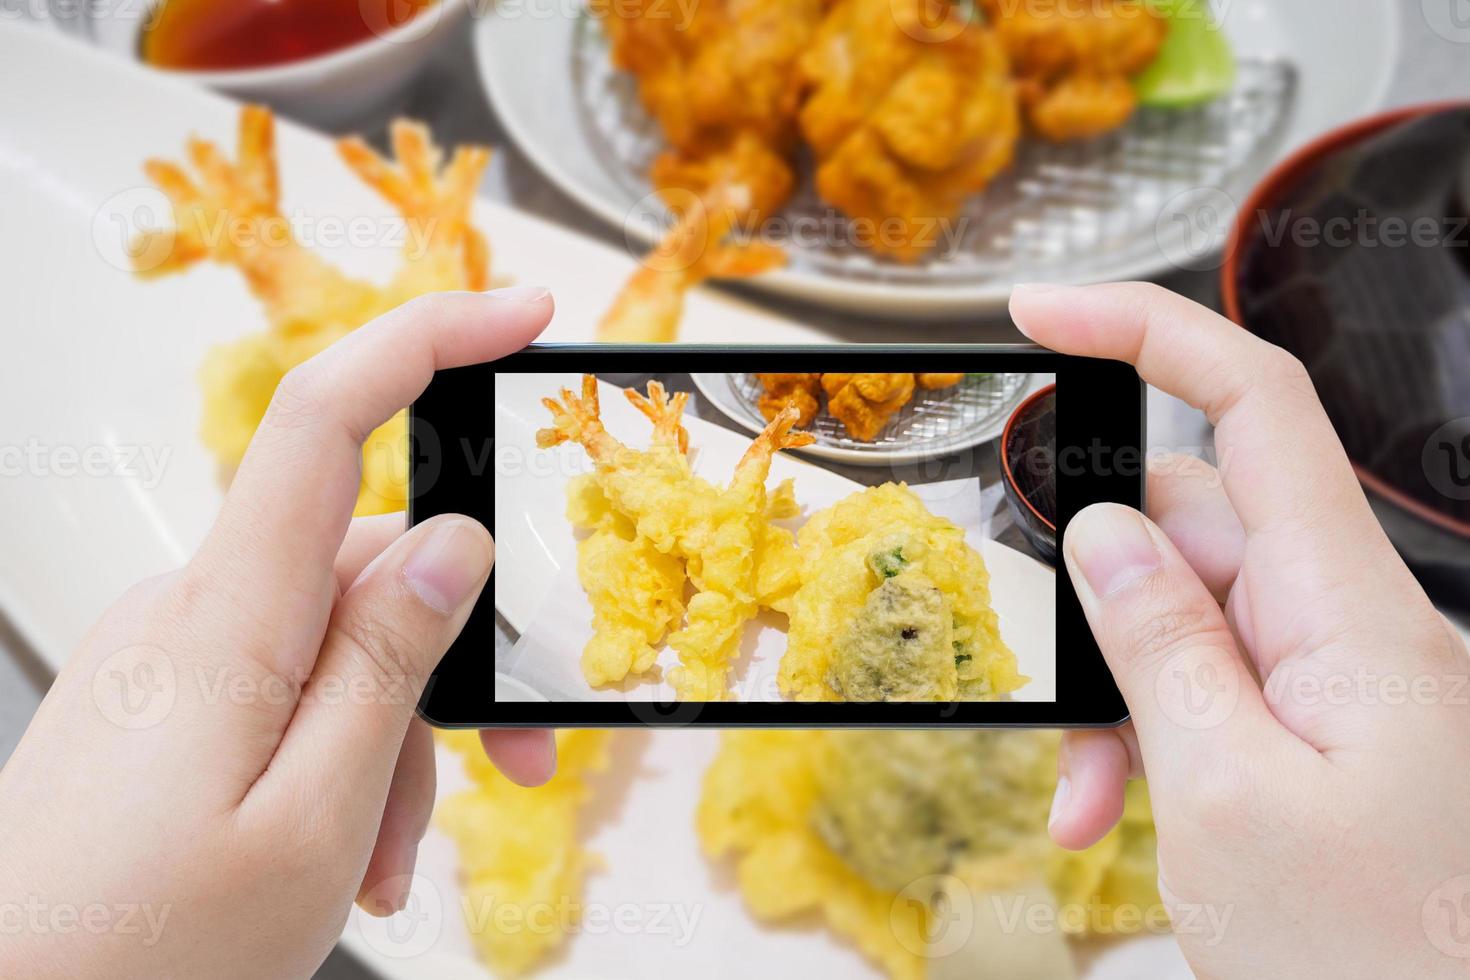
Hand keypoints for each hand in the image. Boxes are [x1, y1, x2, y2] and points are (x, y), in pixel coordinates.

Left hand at [0, 289, 556, 978]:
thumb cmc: (138, 950)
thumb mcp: (313, 820)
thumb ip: (389, 666)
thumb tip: (456, 545)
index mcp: (230, 619)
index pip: (329, 418)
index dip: (431, 341)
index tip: (522, 316)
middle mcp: (195, 611)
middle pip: (373, 567)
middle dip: (456, 658)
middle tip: (517, 765)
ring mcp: (176, 652)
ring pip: (343, 642)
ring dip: (398, 736)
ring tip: (388, 857)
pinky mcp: (170, 695)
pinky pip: (292, 682)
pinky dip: (343, 750)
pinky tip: (346, 844)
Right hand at [1014, 283, 1469, 978]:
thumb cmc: (1378, 956)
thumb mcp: (1220, 796)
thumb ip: (1160, 643)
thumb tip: (1107, 531)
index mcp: (1346, 610)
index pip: (1257, 406)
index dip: (1149, 332)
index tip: (1046, 311)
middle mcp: (1347, 623)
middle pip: (1194, 525)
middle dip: (1101, 597)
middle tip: (1058, 698)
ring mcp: (1335, 678)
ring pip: (1186, 617)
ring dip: (1116, 692)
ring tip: (1090, 798)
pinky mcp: (1319, 727)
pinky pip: (1213, 685)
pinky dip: (1149, 733)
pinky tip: (1117, 811)